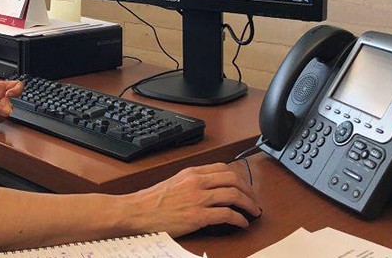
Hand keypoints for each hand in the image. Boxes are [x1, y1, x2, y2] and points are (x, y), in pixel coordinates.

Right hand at [124, 162, 260, 236]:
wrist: (138, 211)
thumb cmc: (152, 201)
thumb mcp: (174, 183)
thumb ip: (191, 182)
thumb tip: (208, 187)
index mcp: (191, 173)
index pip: (222, 168)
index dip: (238, 177)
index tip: (244, 186)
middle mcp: (197, 182)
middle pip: (233, 179)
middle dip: (249, 190)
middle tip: (253, 199)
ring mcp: (198, 198)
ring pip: (234, 195)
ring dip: (248, 204)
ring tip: (253, 212)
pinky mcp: (198, 216)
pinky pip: (227, 214)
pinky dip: (239, 219)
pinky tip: (242, 223)